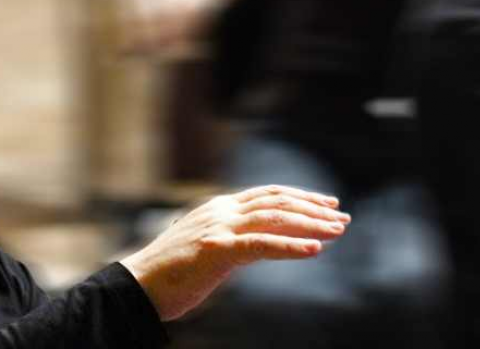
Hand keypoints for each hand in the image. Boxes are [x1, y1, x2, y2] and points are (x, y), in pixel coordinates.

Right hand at [120, 185, 349, 320]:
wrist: (137, 285)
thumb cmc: (169, 273)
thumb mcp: (205, 248)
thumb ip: (230, 239)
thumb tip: (256, 244)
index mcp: (217, 208)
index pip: (267, 194)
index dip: (300, 197)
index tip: (327, 204)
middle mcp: (220, 211)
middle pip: (276, 201)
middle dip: (313, 208)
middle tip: (342, 218)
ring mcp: (218, 228)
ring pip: (274, 217)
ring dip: (311, 223)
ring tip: (337, 231)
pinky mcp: (216, 250)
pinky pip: (261, 245)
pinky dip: (291, 246)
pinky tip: (314, 250)